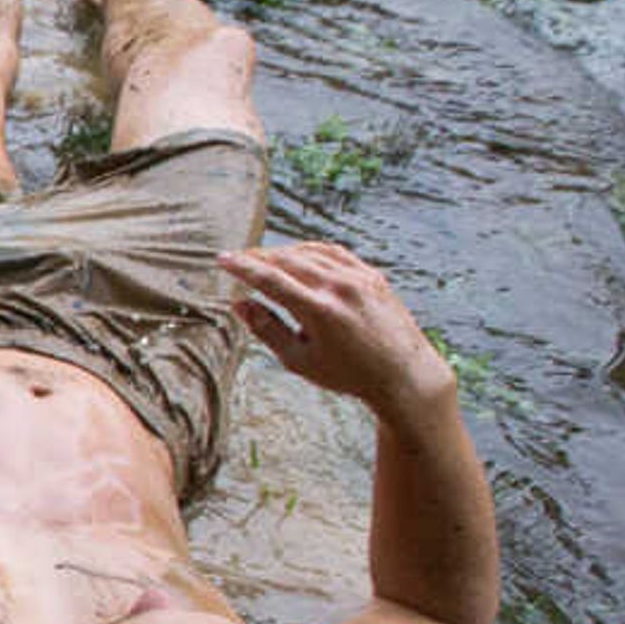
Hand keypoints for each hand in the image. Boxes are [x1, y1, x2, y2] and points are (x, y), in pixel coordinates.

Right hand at [223, 242, 451, 418]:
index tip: (222, 259)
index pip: (269, 279)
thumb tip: (240, 305)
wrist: (402, 374)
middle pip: (287, 258)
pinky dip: (310, 250)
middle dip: (258, 256)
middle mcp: (339, 287)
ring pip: (310, 251)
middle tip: (238, 259)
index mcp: (318, 310)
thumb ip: (266, 328)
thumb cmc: (349, 373)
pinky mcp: (371, 275)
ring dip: (282, 251)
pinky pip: (334, 252)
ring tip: (264, 258)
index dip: (242, 267)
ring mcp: (358, 277)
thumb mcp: (299, 359)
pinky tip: (299, 255)